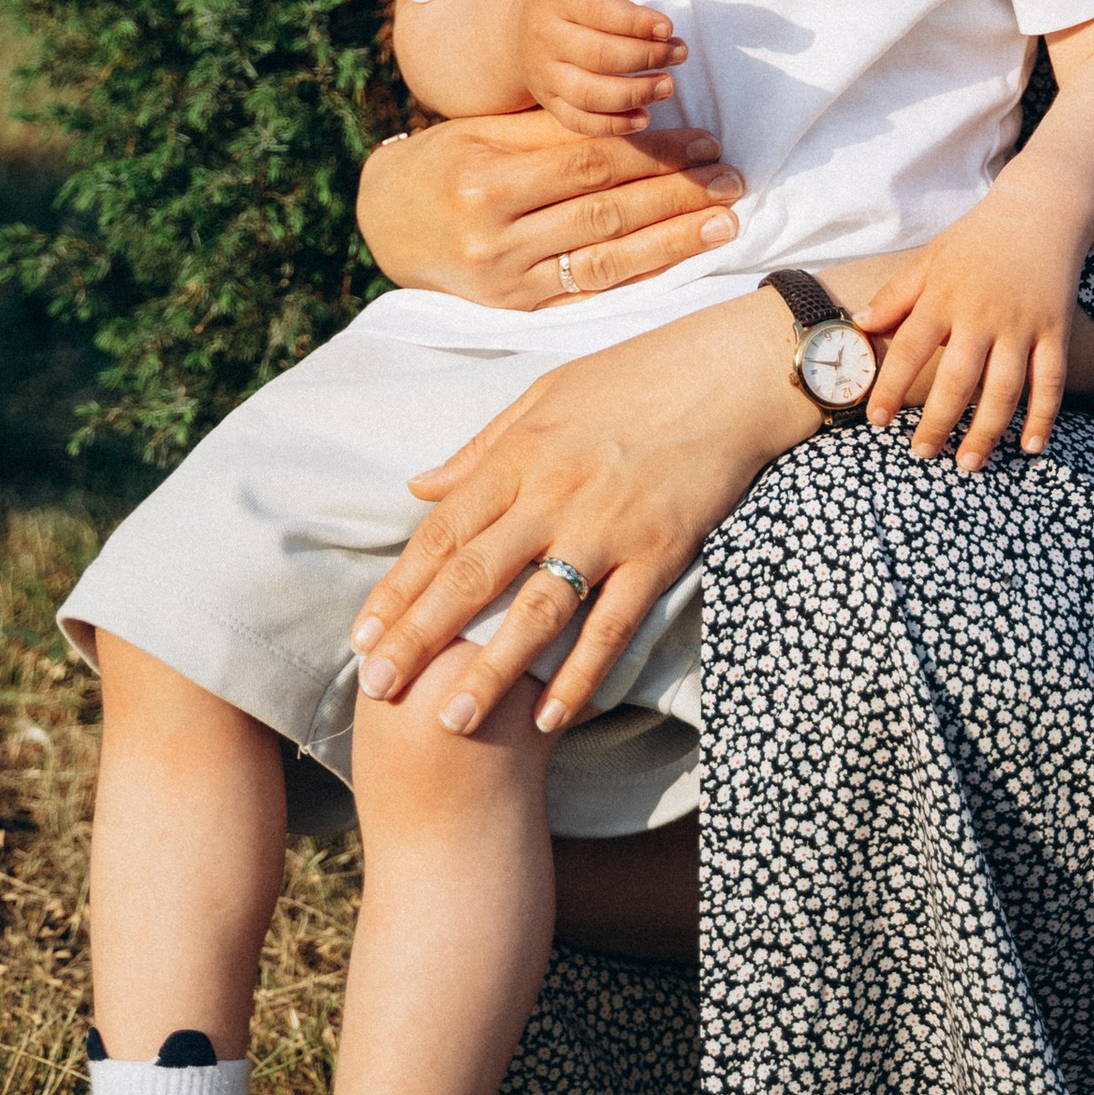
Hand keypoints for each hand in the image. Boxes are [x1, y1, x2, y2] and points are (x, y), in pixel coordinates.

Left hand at [346, 293, 810, 729]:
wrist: (730, 371)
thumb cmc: (636, 376)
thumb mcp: (546, 394)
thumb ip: (481, 448)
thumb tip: (419, 485)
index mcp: (520, 452)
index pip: (443, 531)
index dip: (399, 588)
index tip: (363, 636)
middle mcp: (554, 492)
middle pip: (473, 577)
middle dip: (420, 637)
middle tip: (379, 689)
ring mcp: (609, 526)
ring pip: (537, 611)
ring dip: (491, 670)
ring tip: (452, 723)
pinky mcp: (660, 551)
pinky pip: (614, 625)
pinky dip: (582, 674)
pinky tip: (552, 716)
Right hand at [358, 107, 739, 311]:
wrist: (386, 224)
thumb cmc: (444, 162)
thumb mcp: (483, 131)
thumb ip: (551, 128)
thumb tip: (640, 116)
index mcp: (484, 180)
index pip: (588, 163)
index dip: (653, 151)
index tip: (704, 140)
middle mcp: (493, 237)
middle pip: (605, 212)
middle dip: (676, 194)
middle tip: (731, 178)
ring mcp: (504, 283)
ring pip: (605, 260)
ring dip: (672, 241)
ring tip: (725, 221)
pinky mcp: (515, 313)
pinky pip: (589, 293)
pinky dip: (639, 277)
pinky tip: (680, 261)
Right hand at [514, 0, 688, 135]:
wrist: (522, 25)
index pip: (597, 11)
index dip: (636, 22)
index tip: (669, 27)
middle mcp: (544, 36)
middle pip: (597, 54)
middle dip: (645, 57)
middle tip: (679, 53)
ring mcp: (545, 73)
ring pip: (588, 94)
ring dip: (634, 94)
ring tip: (668, 85)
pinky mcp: (549, 102)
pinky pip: (579, 122)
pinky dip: (613, 126)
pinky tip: (644, 117)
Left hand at [852, 170, 1090, 472]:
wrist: (1041, 209)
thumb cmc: (978, 238)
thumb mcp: (931, 258)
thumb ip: (896, 294)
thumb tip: (859, 324)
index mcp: (944, 295)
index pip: (908, 347)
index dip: (891, 386)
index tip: (877, 420)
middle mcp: (982, 313)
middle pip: (956, 377)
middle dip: (938, 422)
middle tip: (921, 454)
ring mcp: (1021, 324)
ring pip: (1004, 388)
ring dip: (986, 431)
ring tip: (967, 463)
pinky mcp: (1055, 329)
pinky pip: (1050, 380)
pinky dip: (1043, 416)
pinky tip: (1031, 446)